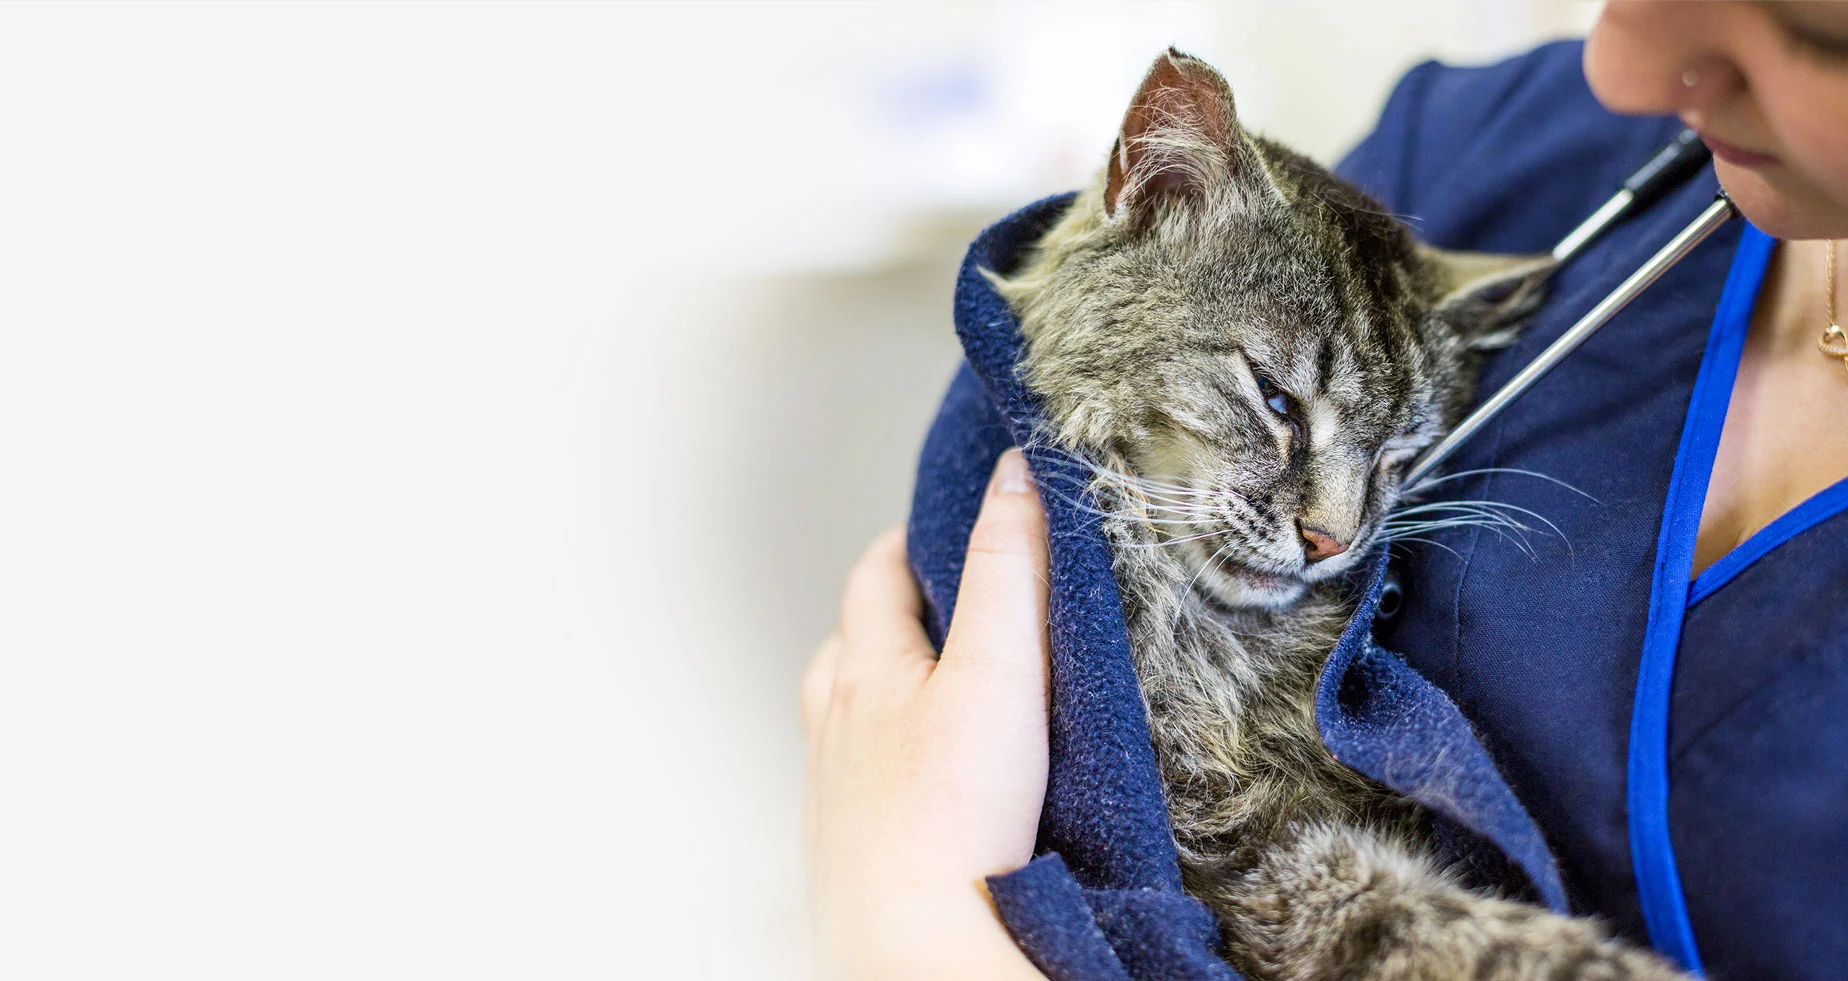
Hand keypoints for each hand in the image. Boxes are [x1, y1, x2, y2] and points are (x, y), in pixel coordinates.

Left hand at [801, 449, 1051, 980]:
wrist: (914, 941)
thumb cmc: (951, 815)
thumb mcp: (999, 672)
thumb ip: (1010, 569)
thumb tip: (1016, 473)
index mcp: (864, 671)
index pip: (875, 578)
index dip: (908, 544)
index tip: (942, 528)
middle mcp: (835, 726)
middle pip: (850, 646)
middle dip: (892, 614)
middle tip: (946, 600)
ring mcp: (837, 793)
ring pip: (848, 720)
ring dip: (881, 692)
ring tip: (933, 692)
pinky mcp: (853, 851)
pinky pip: (863, 786)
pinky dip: (889, 765)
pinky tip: (929, 787)